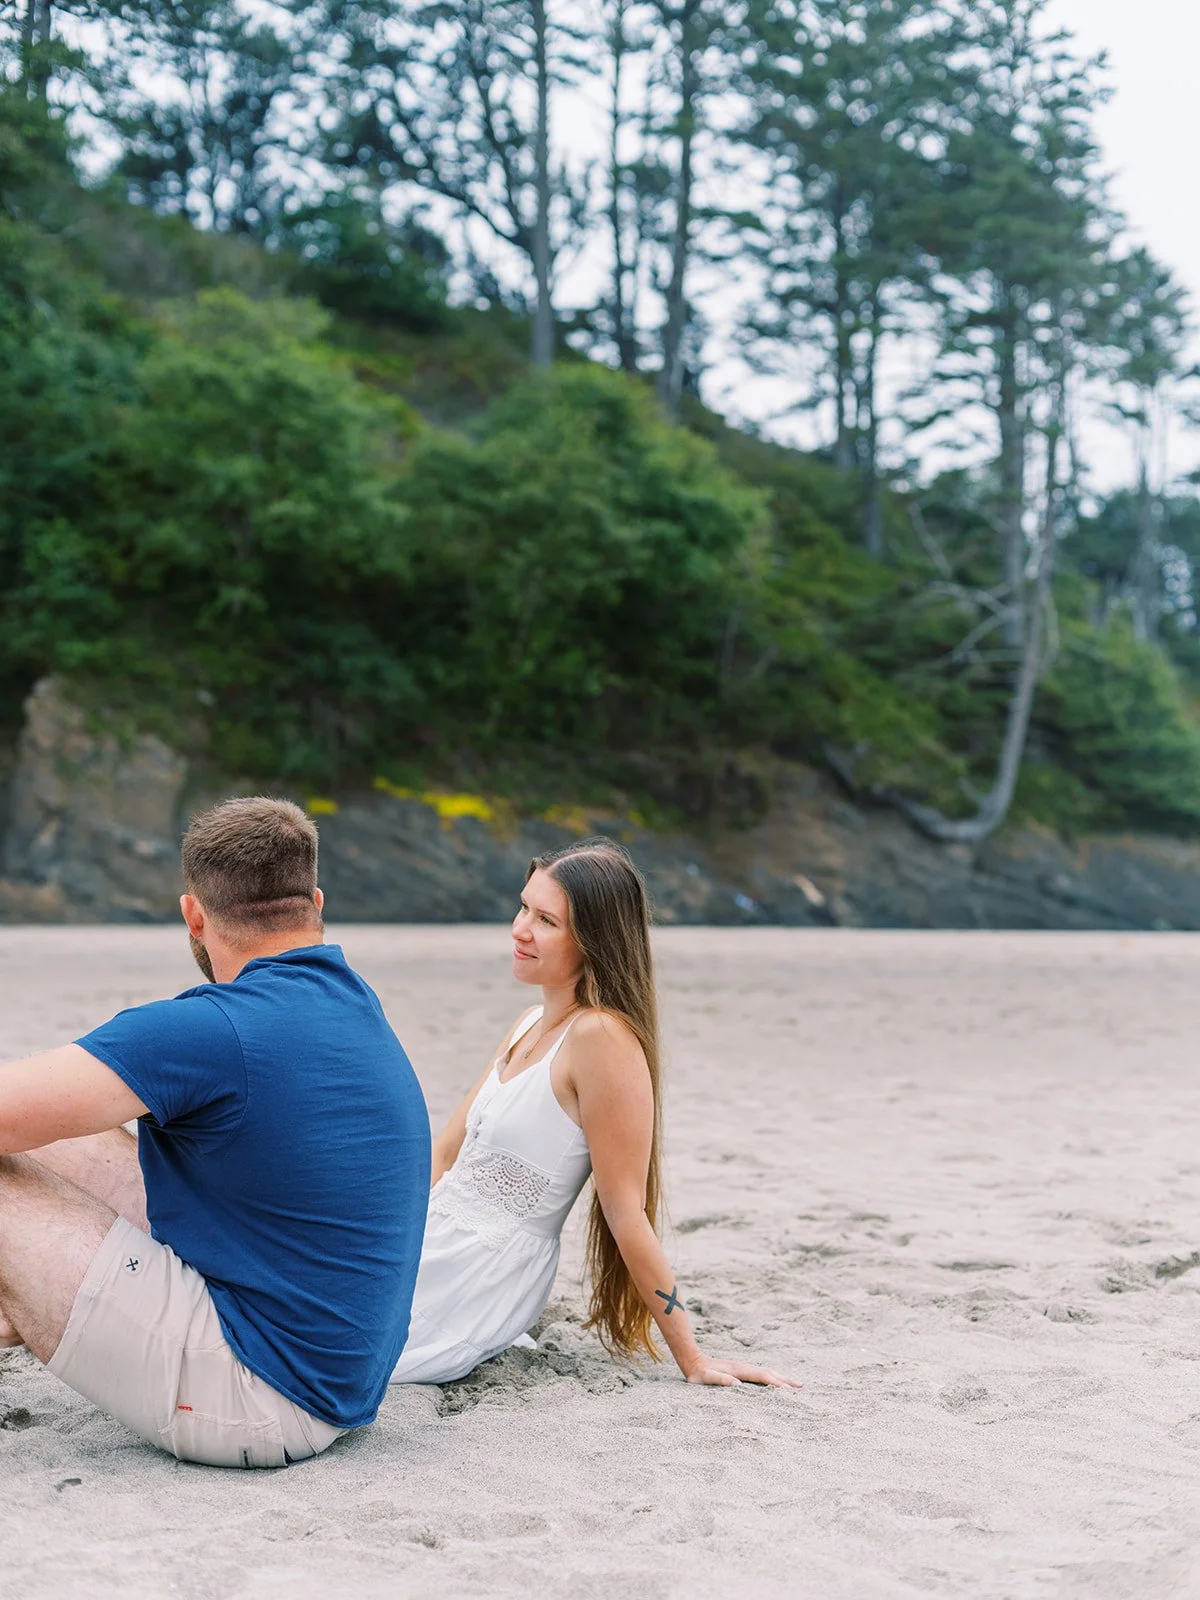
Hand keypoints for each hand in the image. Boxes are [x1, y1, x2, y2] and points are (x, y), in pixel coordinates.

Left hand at [684, 1356, 801, 1388]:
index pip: (762, 1377)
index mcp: (739, 1370)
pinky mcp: (742, 1371)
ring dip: (782, 1378)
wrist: (693, 1360)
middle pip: (769, 1372)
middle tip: (802, 1387)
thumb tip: (737, 1384)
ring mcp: (744, 1368)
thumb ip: (720, 1380)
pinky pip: (762, 1375)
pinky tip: (776, 1383)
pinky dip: (773, 1378)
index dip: (776, 1383)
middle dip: (785, 1380)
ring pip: (767, 1372)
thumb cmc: (699, 1374)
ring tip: (795, 1385)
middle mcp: (744, 1367)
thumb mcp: (706, 1378)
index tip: (790, 1390)